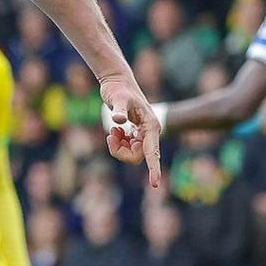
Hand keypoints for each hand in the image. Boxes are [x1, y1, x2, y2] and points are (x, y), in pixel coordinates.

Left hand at [99, 72, 163, 188]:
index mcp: (151, 126)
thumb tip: (117, 120)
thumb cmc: (118, 89)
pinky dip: (118, 143)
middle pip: (137, 157)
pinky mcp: (136, 134)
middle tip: (110, 135)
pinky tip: (115, 130)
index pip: (152, 152)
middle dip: (121, 151)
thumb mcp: (117, 98)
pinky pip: (127, 148)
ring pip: (131, 154)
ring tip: (112, 131)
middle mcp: (150, 132)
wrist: (117, 82)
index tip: (155, 183)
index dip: (153, 168)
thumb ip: (118, 109)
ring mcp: (143, 134)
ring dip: (118, 147)